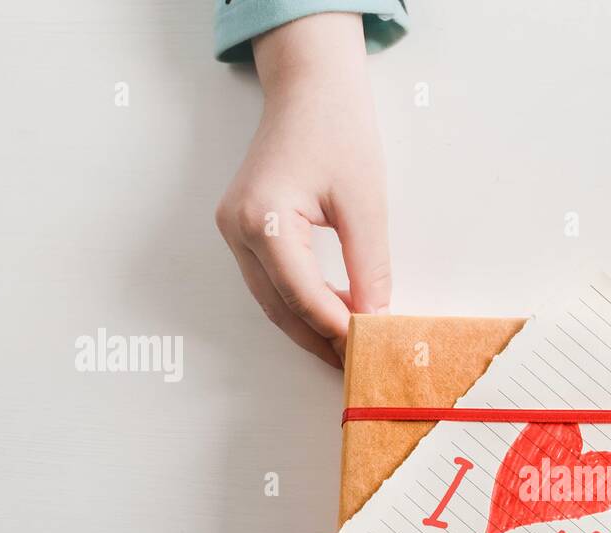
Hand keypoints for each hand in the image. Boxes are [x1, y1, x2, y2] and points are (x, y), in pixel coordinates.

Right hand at [216, 14, 389, 366]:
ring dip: (310, 329)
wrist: (310, 88)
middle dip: (320, 340)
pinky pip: (271, 283)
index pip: (301, 294)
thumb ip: (369, 265)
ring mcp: (234, 230)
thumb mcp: (365, 202)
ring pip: (272, 301)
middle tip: (358, 367)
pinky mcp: (244, 230)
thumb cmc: (336, 129)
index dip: (336, 329)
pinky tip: (333, 320)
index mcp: (262, 218)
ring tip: (349, 352)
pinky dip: (301, 306)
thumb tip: (376, 318)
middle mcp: (237, 228)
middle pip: (280, 306)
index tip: (369, 351)